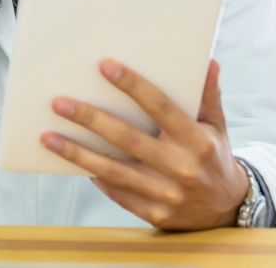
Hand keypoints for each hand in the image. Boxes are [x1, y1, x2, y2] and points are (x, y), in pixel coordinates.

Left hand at [42, 60, 250, 230]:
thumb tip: (207, 61)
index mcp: (197, 140)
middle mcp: (181, 167)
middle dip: (90, 119)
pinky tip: (71, 161)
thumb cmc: (214, 157)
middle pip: (127, 138)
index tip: (104, 66)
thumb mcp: (217, 126)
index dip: (133, 86)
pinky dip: (94, 176)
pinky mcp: (155, 214)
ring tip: (48, 137)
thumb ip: (208, 96)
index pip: (160, 107)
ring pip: (113, 170)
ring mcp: (166, 194)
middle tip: (59, 102)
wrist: (227, 209)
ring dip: (77, 153)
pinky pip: (117, 192)